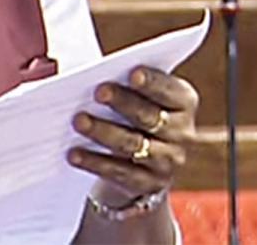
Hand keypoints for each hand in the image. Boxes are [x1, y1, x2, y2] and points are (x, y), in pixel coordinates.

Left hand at [68, 66, 198, 203]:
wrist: (139, 160)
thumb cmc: (131, 110)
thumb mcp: (135, 93)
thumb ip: (121, 80)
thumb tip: (82, 73)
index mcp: (182, 101)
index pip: (170, 90)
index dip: (153, 82)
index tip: (133, 74)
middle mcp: (181, 132)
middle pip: (150, 116)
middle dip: (123, 102)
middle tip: (99, 92)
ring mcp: (168, 161)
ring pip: (134, 144)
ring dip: (104, 132)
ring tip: (79, 121)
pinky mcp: (149, 184)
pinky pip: (120, 172)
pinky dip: (95, 162)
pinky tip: (74, 154)